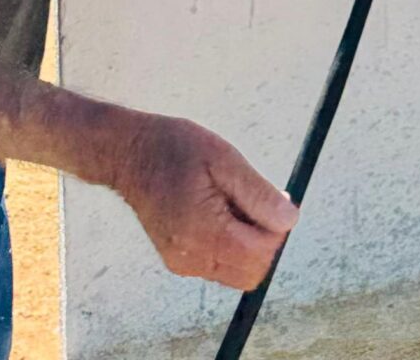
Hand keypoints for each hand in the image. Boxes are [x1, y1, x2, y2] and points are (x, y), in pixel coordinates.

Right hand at [114, 113, 294, 292]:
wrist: (130, 155)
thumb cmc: (174, 148)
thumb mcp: (224, 158)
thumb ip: (258, 194)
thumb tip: (289, 220)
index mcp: (203, 233)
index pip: (259, 256)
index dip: (276, 230)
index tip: (273, 199)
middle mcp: (191, 258)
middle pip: (250, 272)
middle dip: (263, 240)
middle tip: (252, 199)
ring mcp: (183, 264)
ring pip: (236, 272)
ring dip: (247, 243)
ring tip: (230, 201)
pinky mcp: (178, 261)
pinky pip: (219, 266)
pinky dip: (230, 245)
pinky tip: (217, 211)